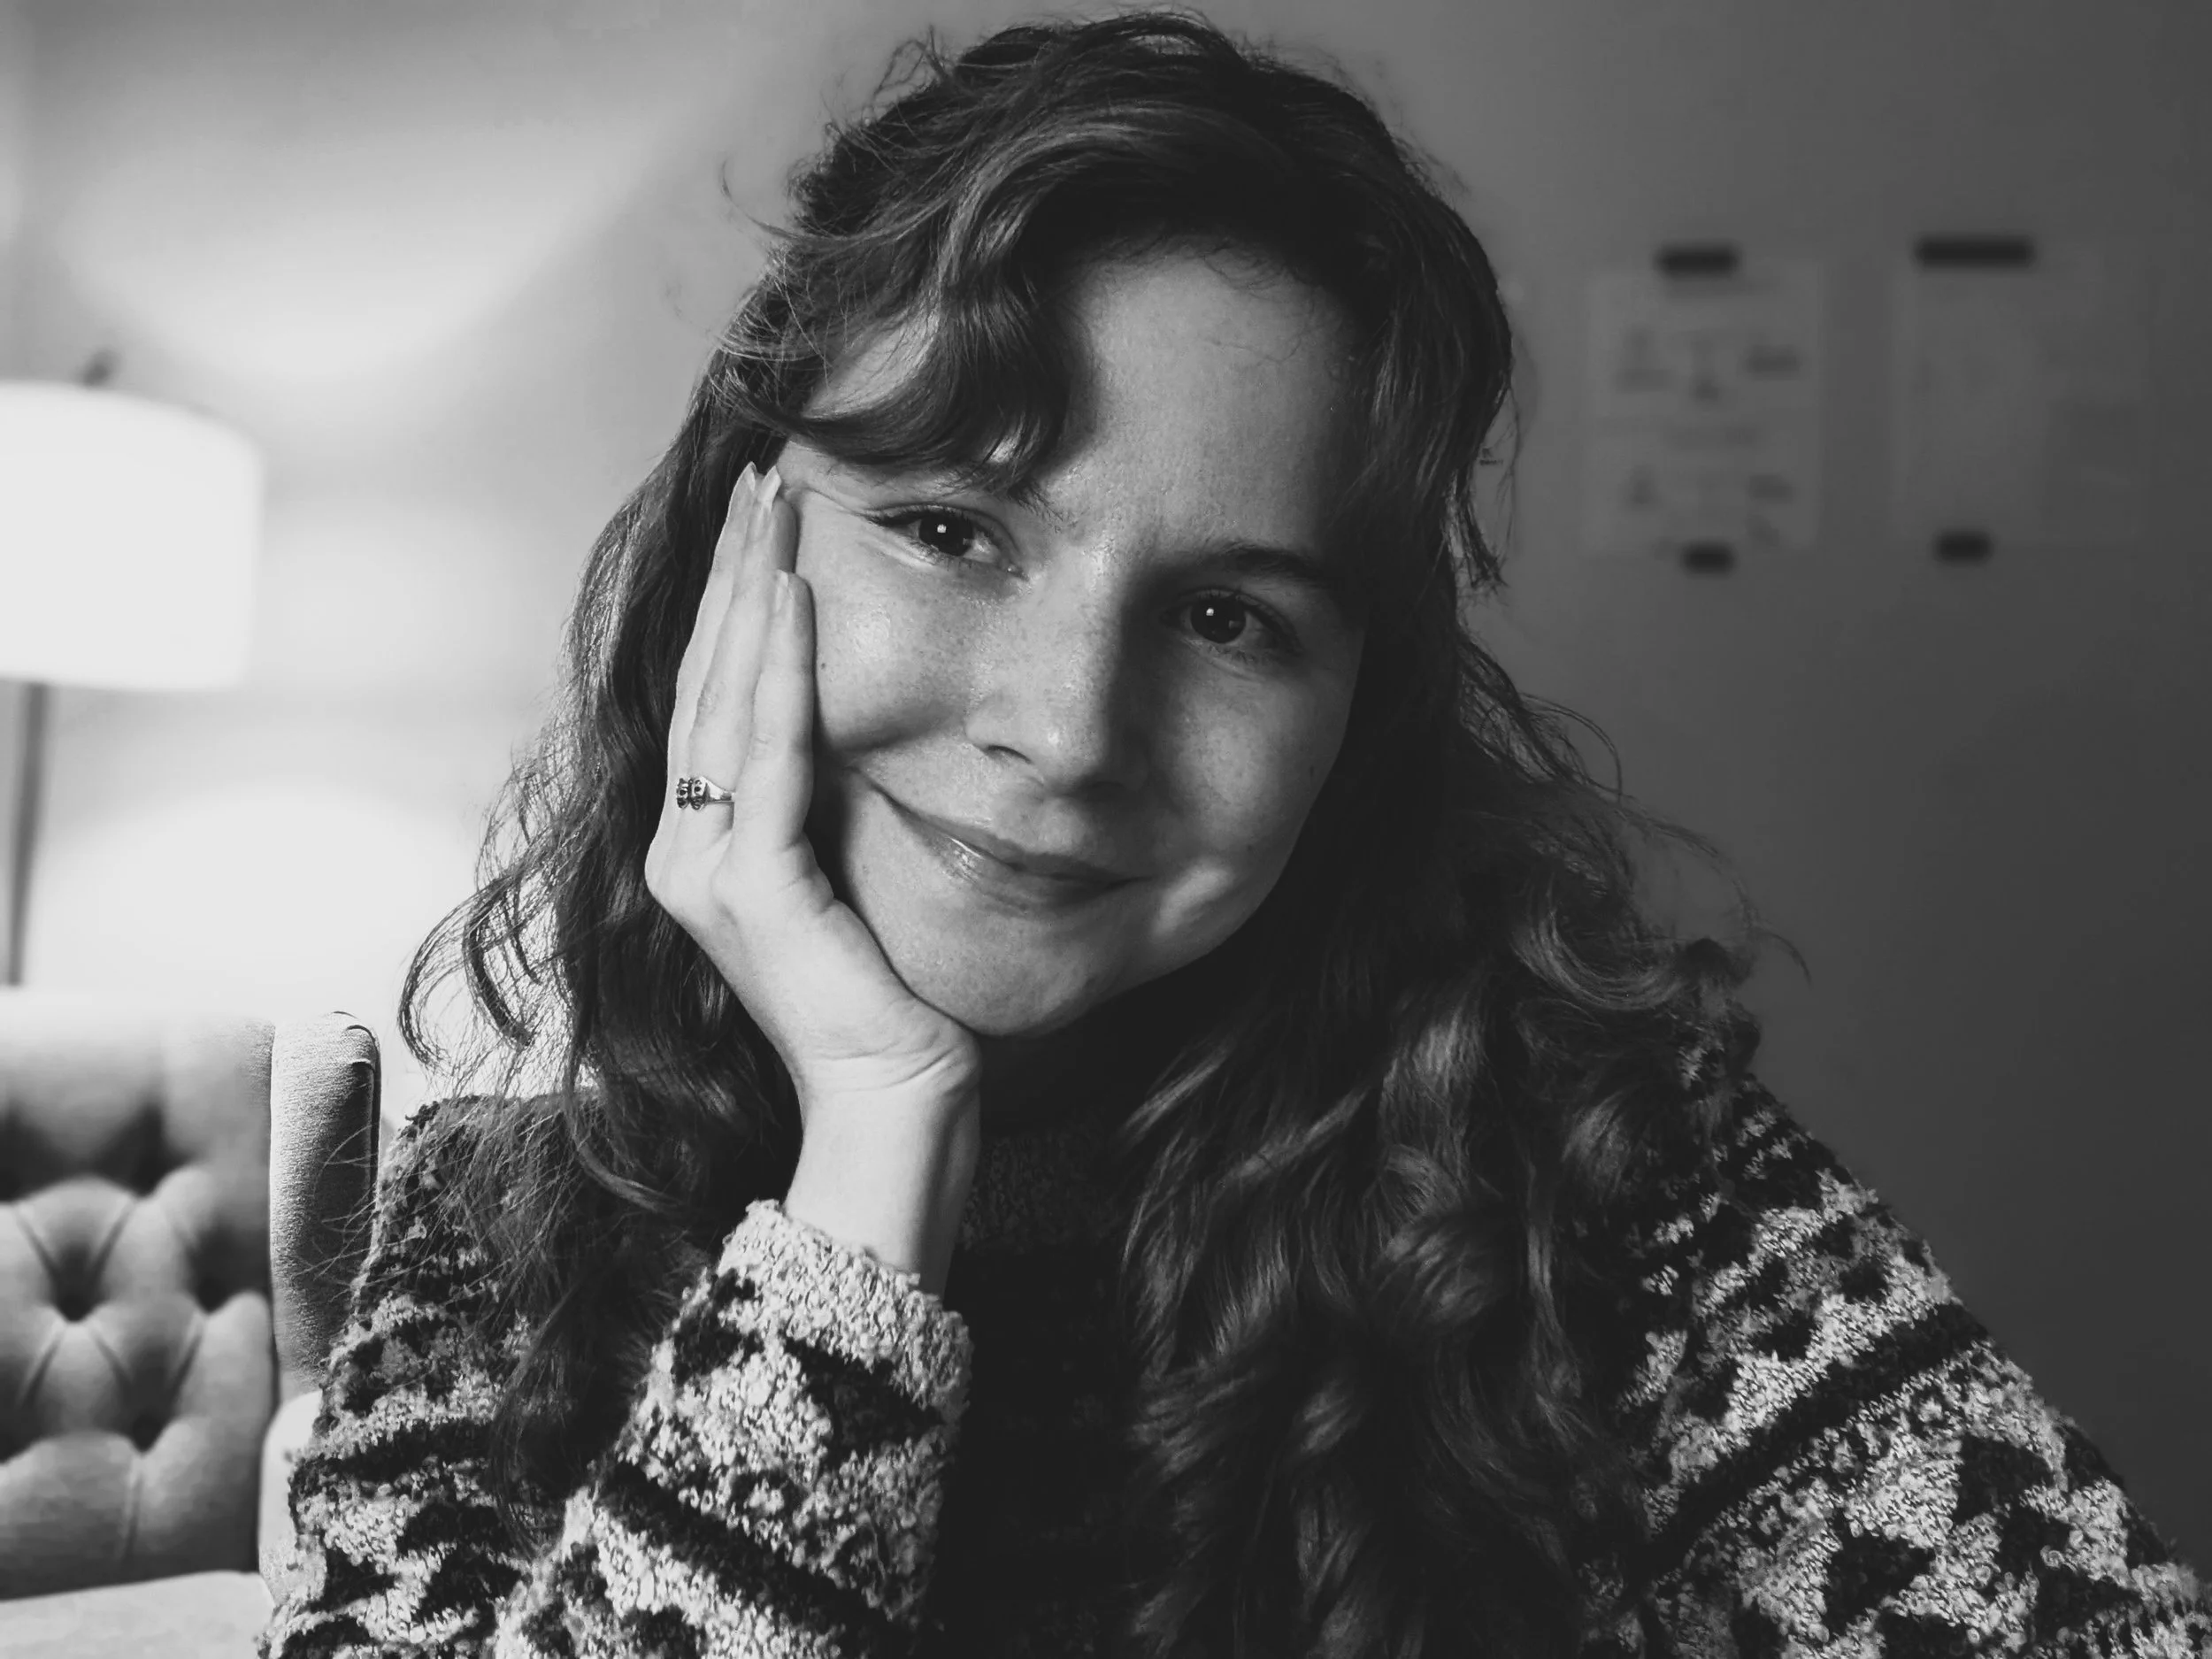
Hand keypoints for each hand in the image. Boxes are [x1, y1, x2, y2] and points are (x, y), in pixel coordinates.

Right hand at [644, 463, 980, 1287]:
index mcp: (699, 847)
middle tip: (758, 474)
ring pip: (727, 698)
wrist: (891, 1100)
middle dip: (732, 570)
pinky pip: (768, 755)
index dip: (730, 603)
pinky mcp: (752, 886)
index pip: (711, 697)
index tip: (756, 519)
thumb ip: (818, 802)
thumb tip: (838, 720)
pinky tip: (793, 598)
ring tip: (772, 503)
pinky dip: (780, 672)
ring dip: (751, 592)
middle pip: (705, 678)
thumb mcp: (843, 872)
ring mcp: (704, 869)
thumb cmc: (882, 999)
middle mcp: (682, 849)